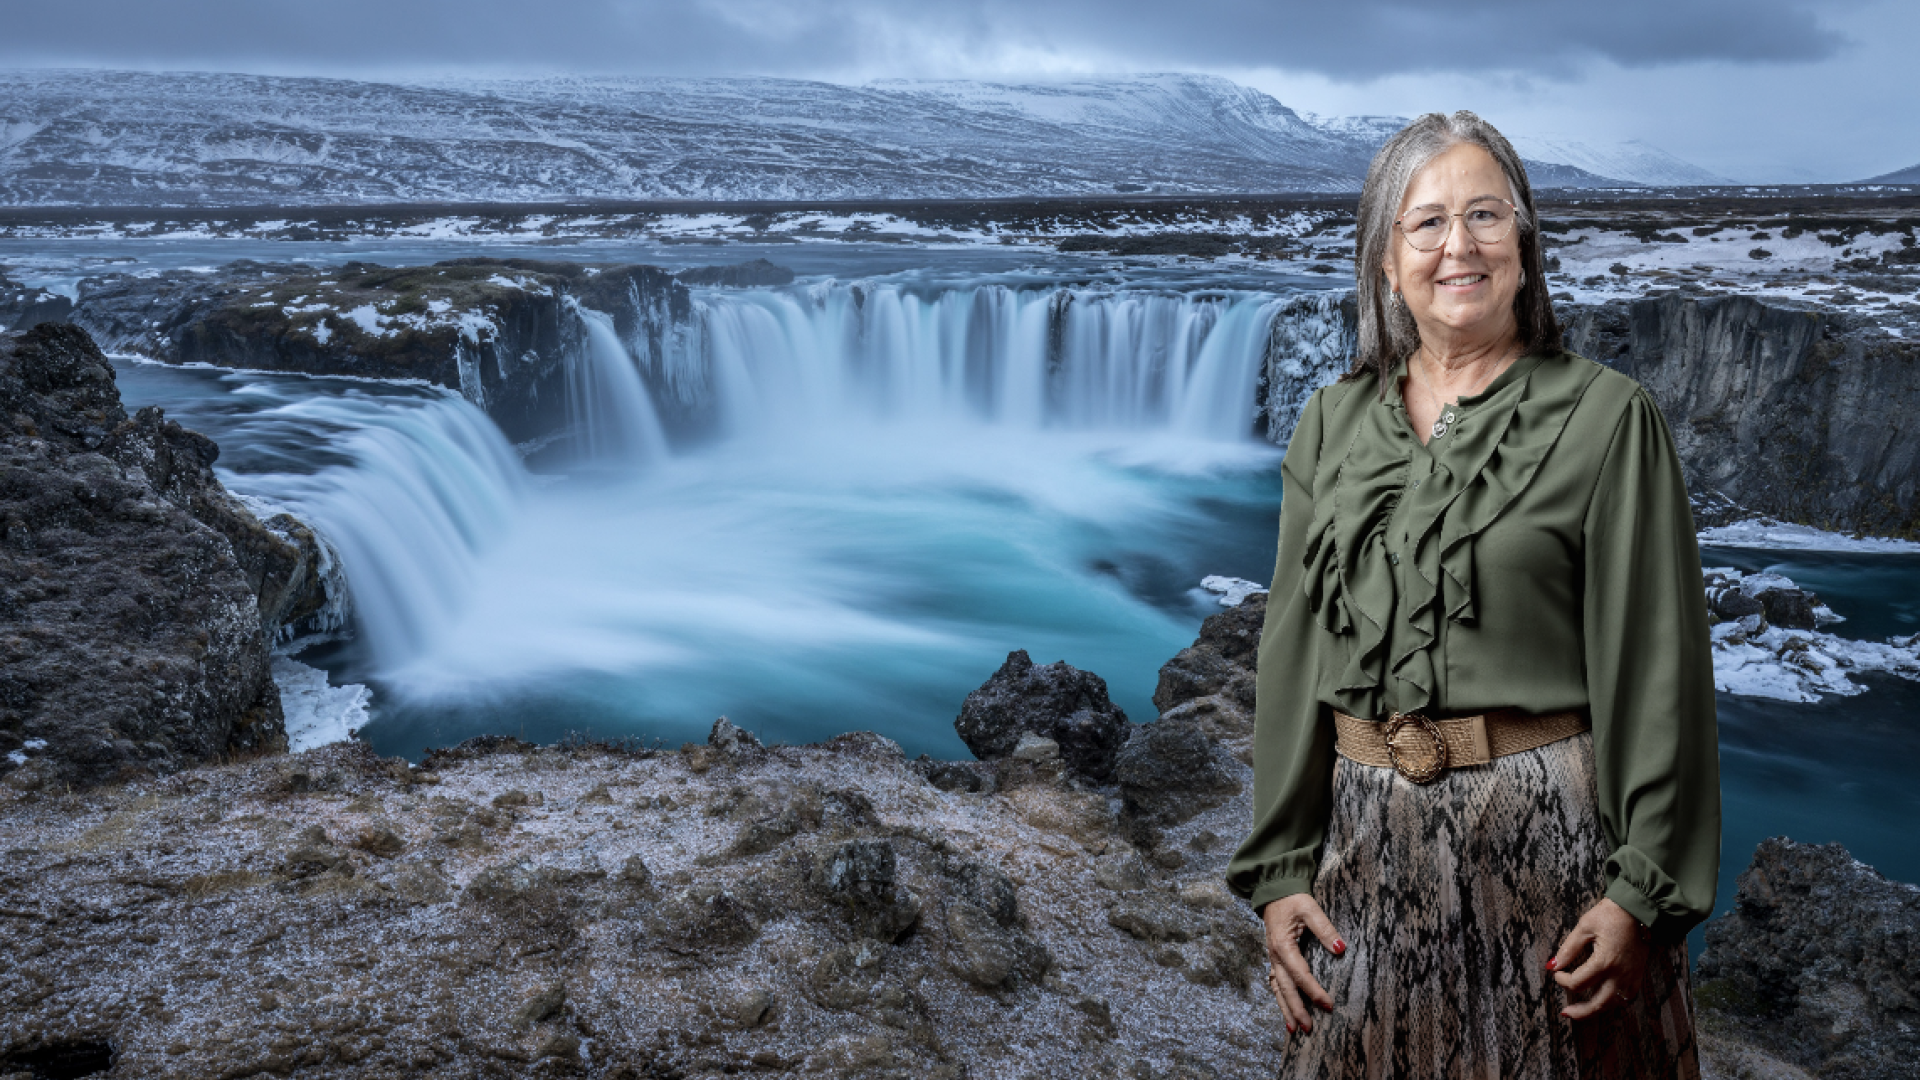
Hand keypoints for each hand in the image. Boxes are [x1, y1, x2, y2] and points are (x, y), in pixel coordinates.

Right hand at [1260, 893, 1344, 1034]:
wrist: (1274, 891)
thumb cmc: (1292, 899)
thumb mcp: (1310, 909)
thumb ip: (1325, 929)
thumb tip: (1341, 949)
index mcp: (1283, 945)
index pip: (1300, 974)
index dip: (1314, 991)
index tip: (1328, 1005)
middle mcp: (1275, 955)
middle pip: (1286, 988)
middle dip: (1296, 1009)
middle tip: (1308, 1028)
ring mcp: (1273, 958)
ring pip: (1278, 989)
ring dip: (1285, 1009)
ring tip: (1293, 1030)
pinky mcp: (1275, 958)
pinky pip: (1276, 983)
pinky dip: (1281, 998)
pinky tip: (1286, 1010)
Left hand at [1550, 897, 1648, 1019]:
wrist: (1637, 910)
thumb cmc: (1610, 915)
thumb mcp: (1584, 927)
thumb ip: (1568, 949)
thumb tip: (1553, 965)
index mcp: (1604, 962)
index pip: (1578, 983)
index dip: (1563, 980)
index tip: (1556, 972)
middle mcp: (1620, 974)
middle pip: (1599, 1003)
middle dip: (1580, 1011)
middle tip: (1565, 1013)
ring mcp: (1631, 977)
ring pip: (1614, 1004)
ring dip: (1596, 1010)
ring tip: (1581, 1011)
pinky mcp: (1638, 975)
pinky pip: (1626, 998)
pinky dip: (1613, 1003)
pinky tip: (1603, 1001)